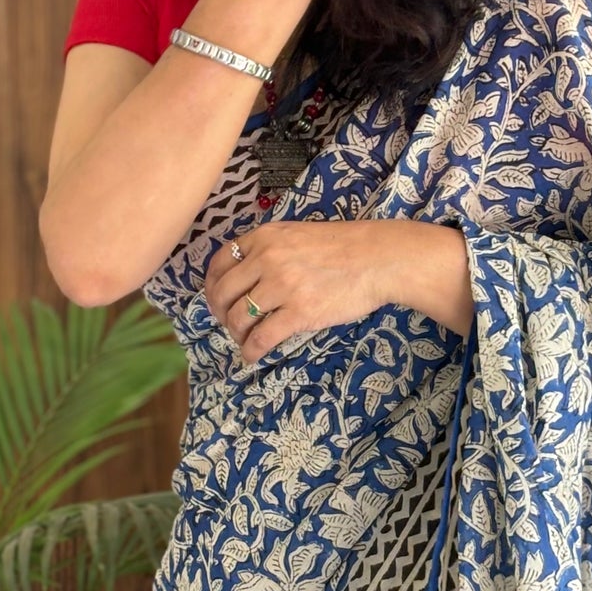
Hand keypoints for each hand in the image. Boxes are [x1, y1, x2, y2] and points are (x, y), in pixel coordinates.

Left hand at [203, 219, 388, 361]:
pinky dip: (251, 350)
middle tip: (231, 324)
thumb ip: (270, 250)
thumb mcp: (297, 234)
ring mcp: (282, 286)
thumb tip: (247, 278)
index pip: (220, 262)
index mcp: (265, 237)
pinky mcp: (299, 312)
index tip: (217, 299)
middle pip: (224, 293)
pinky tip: (252, 356)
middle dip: (221, 314)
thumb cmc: (344, 247)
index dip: (212, 286)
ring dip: (237, 334)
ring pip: (239, 317)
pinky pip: (262, 337)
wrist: (379, 259)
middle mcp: (267, 259)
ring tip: (245, 340)